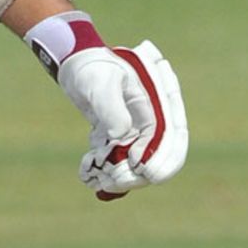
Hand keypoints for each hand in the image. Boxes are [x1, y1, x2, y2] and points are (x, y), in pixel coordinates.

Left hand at [58, 40, 187, 199]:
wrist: (75, 66)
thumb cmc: (93, 69)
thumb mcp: (103, 85)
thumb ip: (113, 109)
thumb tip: (120, 137)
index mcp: (156, 105)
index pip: (172, 137)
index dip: (163, 158)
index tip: (145, 172)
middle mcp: (148, 121)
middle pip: (153, 156)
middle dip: (136, 175)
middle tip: (113, 182)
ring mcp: (131, 132)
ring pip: (132, 165)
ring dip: (117, 177)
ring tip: (96, 181)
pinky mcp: (114, 138)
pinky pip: (113, 161)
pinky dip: (102, 171)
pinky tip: (86, 174)